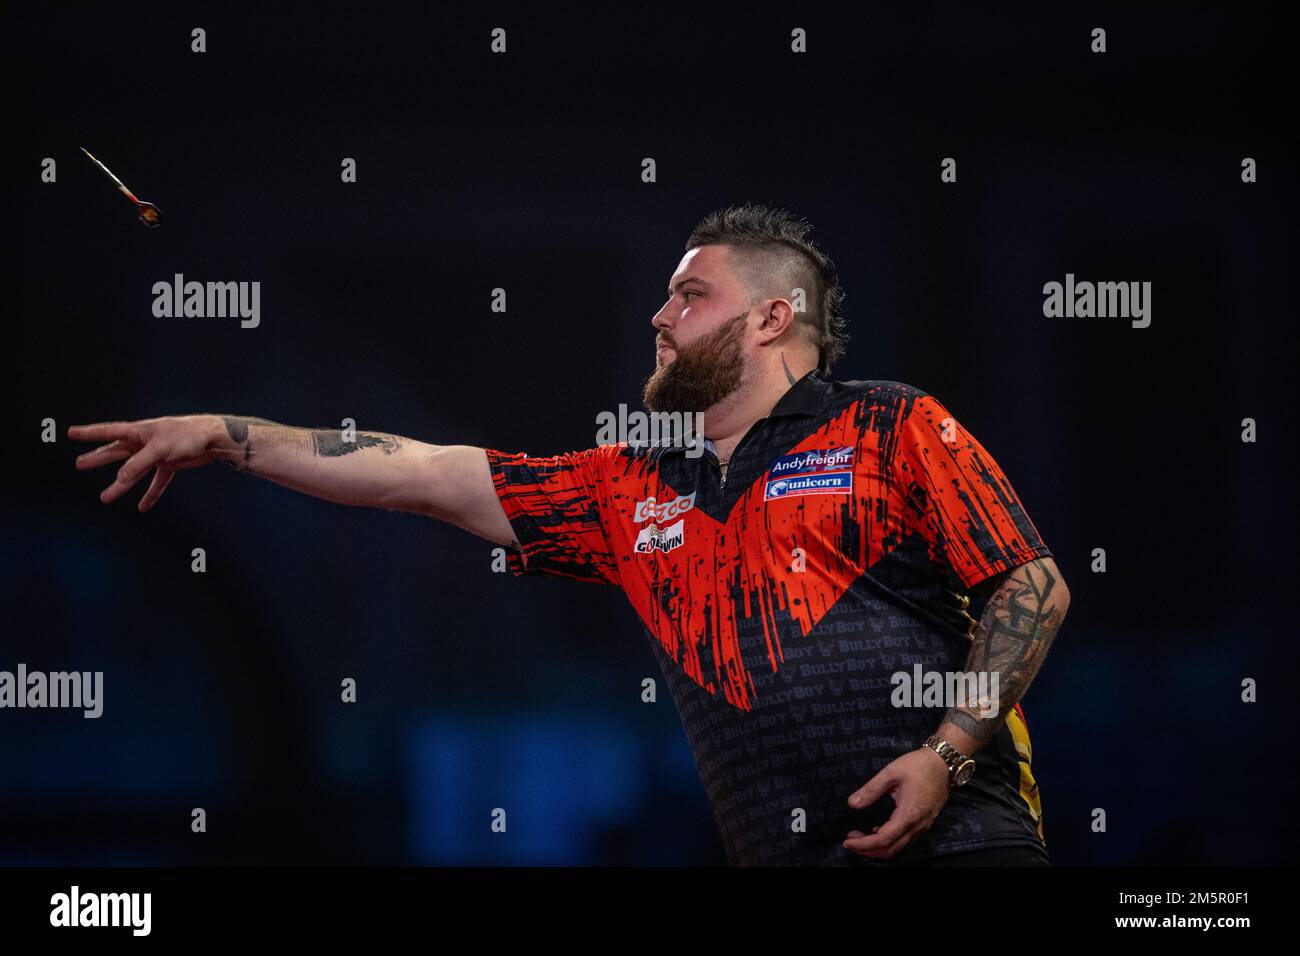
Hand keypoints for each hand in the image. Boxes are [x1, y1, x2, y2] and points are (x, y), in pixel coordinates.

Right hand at [70, 415, 225, 510]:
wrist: (214, 439)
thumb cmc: (187, 436)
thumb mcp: (159, 449)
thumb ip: (138, 464)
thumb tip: (120, 479)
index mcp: (139, 431)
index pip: (108, 431)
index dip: (89, 432)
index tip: (71, 432)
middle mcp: (145, 442)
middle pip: (117, 452)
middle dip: (98, 458)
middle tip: (79, 465)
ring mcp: (157, 453)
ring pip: (134, 471)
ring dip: (121, 485)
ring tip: (104, 497)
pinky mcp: (170, 463)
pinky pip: (157, 481)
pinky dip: (151, 493)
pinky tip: (142, 506)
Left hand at [843, 747, 951, 859]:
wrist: (944, 763)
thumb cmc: (917, 765)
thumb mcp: (890, 773)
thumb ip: (871, 790)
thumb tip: (852, 804)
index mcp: (909, 814)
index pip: (883, 839)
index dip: (864, 844)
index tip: (847, 841)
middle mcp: (917, 826)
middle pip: (891, 850)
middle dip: (868, 850)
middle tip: (850, 841)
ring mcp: (923, 826)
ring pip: (898, 847)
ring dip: (878, 847)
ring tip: (859, 837)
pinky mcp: (924, 823)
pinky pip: (905, 840)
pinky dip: (889, 841)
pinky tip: (877, 831)